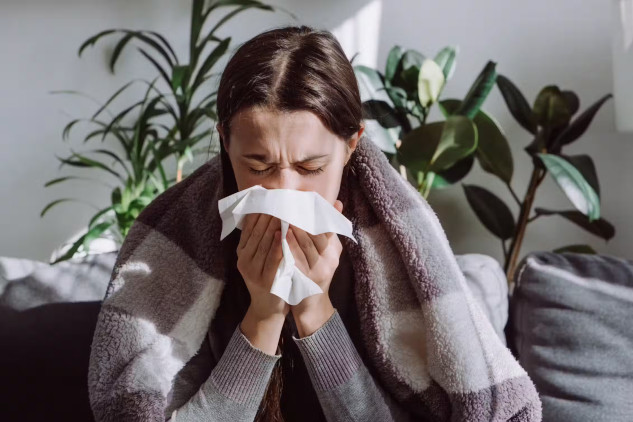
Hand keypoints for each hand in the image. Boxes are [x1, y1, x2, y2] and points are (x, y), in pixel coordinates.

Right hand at [237, 213, 288, 354]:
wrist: (268, 307)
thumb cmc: (269, 276)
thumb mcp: (261, 256)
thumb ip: (263, 237)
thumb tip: (271, 211)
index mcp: (242, 251)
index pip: (249, 226)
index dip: (259, 210)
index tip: (270, 196)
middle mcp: (244, 259)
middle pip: (256, 232)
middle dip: (268, 215)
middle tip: (279, 199)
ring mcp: (252, 270)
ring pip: (262, 243)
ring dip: (273, 226)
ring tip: (283, 211)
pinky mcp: (263, 280)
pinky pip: (270, 259)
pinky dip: (276, 246)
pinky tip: (283, 235)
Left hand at [287, 200, 343, 336]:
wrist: (311, 304)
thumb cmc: (317, 271)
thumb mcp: (328, 251)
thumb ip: (328, 230)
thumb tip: (336, 203)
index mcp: (333, 252)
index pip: (327, 230)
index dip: (317, 215)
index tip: (306, 200)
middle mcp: (328, 262)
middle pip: (316, 238)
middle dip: (302, 221)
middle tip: (290, 206)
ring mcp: (316, 272)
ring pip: (306, 248)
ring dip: (294, 233)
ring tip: (283, 218)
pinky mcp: (304, 280)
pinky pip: (295, 261)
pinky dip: (287, 248)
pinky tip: (279, 238)